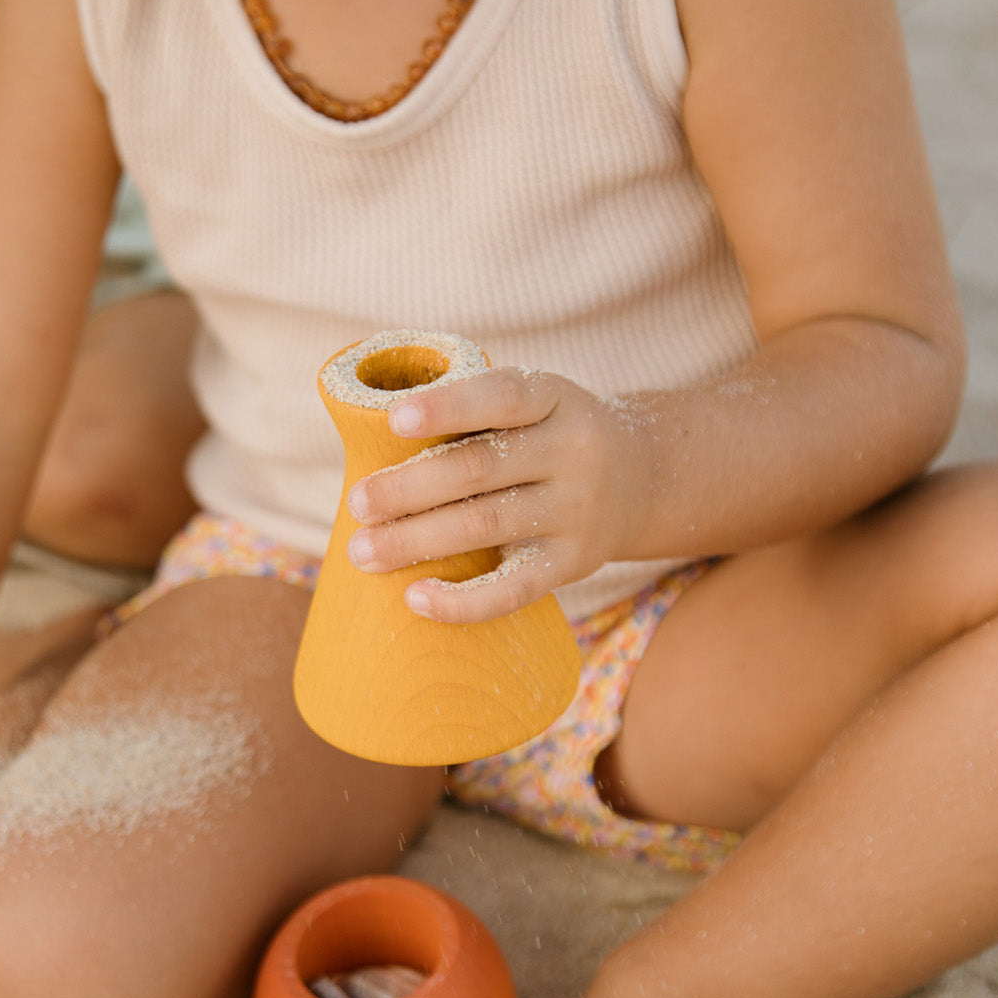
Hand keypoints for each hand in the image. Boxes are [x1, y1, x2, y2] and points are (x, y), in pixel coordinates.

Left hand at [345, 366, 645, 623]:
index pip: (501, 397)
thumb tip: (368, 441)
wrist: (641, 478)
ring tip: (363, 552)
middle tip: (356, 504)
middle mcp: (573, 451)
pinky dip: (463, 600)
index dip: (448, 408)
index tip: (393, 421)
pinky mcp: (574, 563)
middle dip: (409, 489)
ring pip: (487, 526)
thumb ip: (473, 415)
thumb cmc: (546, 436)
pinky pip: (515, 589)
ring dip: (416, 541)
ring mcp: (577, 510)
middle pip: (480, 470)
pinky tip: (416, 598)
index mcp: (554, 397)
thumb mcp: (532, 405)